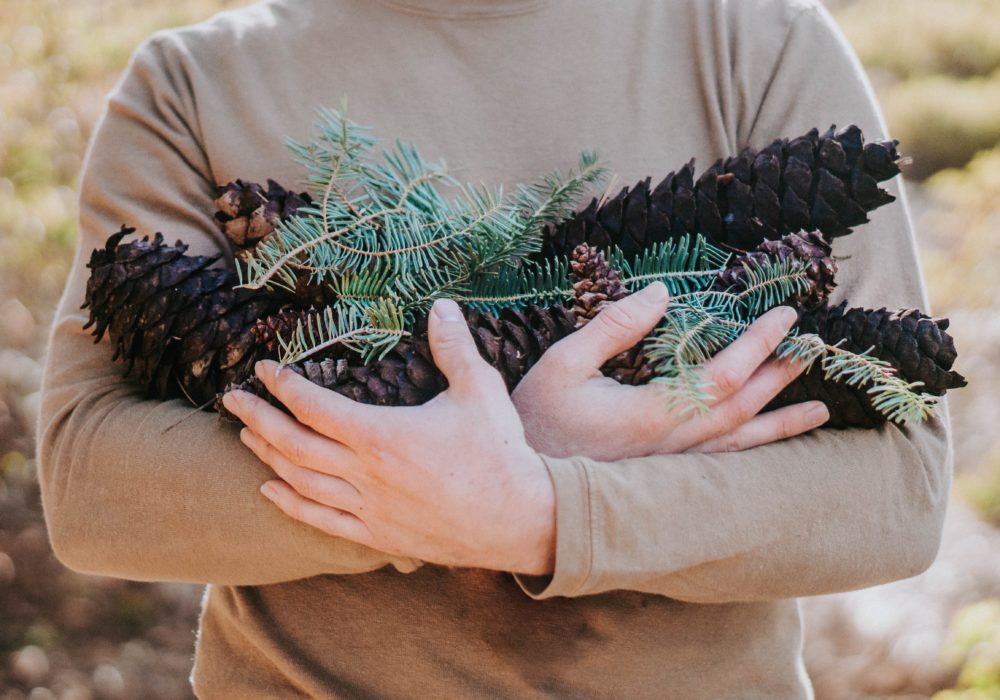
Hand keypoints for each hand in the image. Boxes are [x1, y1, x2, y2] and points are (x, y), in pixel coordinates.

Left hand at [222, 299, 554, 574]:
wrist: (519, 519)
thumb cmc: (500, 452)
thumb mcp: (481, 390)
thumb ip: (454, 346)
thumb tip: (441, 305)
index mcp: (381, 434)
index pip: (314, 406)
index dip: (284, 386)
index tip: (265, 369)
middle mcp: (364, 473)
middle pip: (293, 444)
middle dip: (257, 418)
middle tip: (232, 399)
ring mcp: (368, 508)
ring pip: (300, 481)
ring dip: (268, 456)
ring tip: (246, 436)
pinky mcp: (378, 535)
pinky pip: (320, 520)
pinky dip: (290, 504)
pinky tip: (270, 490)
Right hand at [512, 282, 828, 460]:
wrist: (525, 492)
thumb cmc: (537, 422)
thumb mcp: (563, 363)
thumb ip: (613, 326)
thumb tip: (661, 292)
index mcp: (651, 413)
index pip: (722, 375)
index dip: (757, 344)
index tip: (785, 316)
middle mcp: (672, 445)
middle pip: (742, 408)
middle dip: (780, 375)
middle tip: (814, 349)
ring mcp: (670, 467)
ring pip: (738, 445)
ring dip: (780, 424)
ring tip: (819, 410)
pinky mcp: (664, 478)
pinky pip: (720, 466)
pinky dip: (751, 454)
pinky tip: (768, 448)